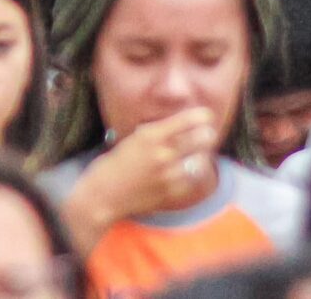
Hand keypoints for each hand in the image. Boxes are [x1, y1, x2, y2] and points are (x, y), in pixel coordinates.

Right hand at [79, 107, 219, 222]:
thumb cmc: (116, 163)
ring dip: (201, 156)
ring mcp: (168, 175)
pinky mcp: (170, 193)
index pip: (188, 120)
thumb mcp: (135, 139)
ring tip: (198, 154)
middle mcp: (162, 153)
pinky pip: (191, 181)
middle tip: (207, 134)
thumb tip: (181, 125)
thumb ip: (158, 133)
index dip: (202, 116)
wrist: (103, 195)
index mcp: (151, 135)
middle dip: (206, 135)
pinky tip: (186, 173)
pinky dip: (191, 176)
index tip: (207, 116)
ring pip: (200, 162)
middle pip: (201, 139)